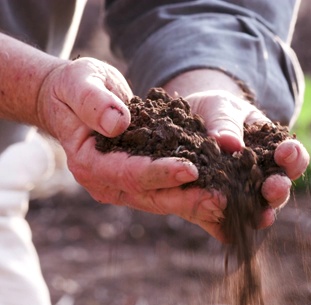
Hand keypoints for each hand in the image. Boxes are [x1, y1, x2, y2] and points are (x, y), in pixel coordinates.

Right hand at [36, 58, 225, 236]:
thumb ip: (95, 103)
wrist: (73, 99)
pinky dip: (194, 197)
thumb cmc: (75, 88)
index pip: (128, 173)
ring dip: (195, 203)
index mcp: (89, 163)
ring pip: (164, 200)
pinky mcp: (141, 183)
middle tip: (220, 199)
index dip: (160, 172)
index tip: (191, 169)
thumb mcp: (80, 84)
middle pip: (151, 196)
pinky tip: (220, 200)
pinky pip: (170, 193)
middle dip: (187, 198)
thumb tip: (118, 123)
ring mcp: (124, 187)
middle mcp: (107, 183)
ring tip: (226, 202)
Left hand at [182, 89, 309, 240]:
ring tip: (261, 216)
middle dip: (279, 188)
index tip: (285, 150)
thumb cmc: (213, 111)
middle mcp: (262, 178)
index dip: (294, 156)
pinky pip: (224, 226)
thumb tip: (230, 143)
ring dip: (260, 214)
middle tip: (273, 186)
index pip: (293, 157)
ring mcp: (240, 197)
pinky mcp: (214, 211)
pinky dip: (226, 230)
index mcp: (272, 150)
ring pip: (258, 211)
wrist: (186, 124)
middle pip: (279, 189)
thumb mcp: (219, 107)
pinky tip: (226, 233)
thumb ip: (225, 122)